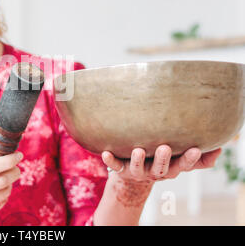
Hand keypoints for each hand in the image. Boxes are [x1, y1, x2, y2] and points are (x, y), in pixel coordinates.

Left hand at [101, 145, 221, 183]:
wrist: (133, 176)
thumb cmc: (160, 161)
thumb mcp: (178, 160)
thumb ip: (198, 158)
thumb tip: (219, 147)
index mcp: (168, 169)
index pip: (181, 166)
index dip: (188, 159)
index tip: (194, 149)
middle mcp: (152, 172)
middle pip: (160, 168)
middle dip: (163, 159)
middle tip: (165, 147)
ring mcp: (136, 171)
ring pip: (137, 168)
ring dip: (137, 160)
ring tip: (138, 150)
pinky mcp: (120, 169)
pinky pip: (114, 165)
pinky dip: (109, 160)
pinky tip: (104, 153)